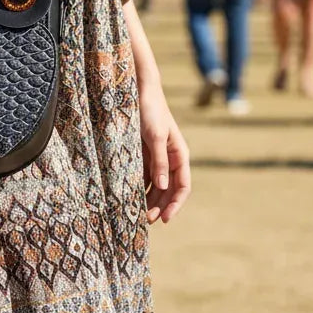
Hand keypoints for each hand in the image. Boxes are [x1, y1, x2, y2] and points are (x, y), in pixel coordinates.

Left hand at [139, 82, 190, 224]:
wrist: (139, 91)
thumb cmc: (151, 111)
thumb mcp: (155, 136)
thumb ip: (159, 161)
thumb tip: (164, 188)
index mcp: (179, 155)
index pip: (182, 186)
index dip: (175, 204)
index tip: (165, 219)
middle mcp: (170, 159)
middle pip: (169, 190)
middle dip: (160, 207)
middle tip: (146, 221)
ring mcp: (157, 157)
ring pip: (157, 186)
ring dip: (150, 200)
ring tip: (138, 214)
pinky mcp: (144, 154)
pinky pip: (144, 176)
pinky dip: (140, 188)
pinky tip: (131, 198)